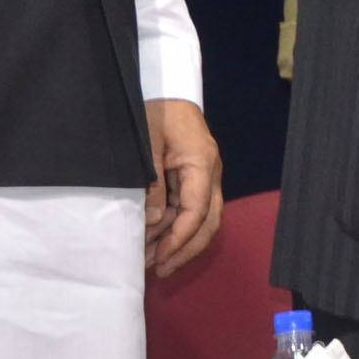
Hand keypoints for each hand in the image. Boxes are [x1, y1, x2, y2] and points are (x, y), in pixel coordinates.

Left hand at [144, 98, 224, 277]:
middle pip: (209, 222)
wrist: (167, 88)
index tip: (160, 258)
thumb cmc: (157, 111)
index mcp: (202, 164)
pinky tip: (155, 241)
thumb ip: (152, 184)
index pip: (197, 211)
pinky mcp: (196, 177)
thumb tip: (155, 222)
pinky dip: (175, 228)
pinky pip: (191, 210)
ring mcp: (205, 176)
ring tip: (152, 261)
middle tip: (161, 271)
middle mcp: (211, 174)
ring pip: (202, 220)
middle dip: (186, 250)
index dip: (180, 239)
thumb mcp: (148, 145)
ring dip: (179, 242)